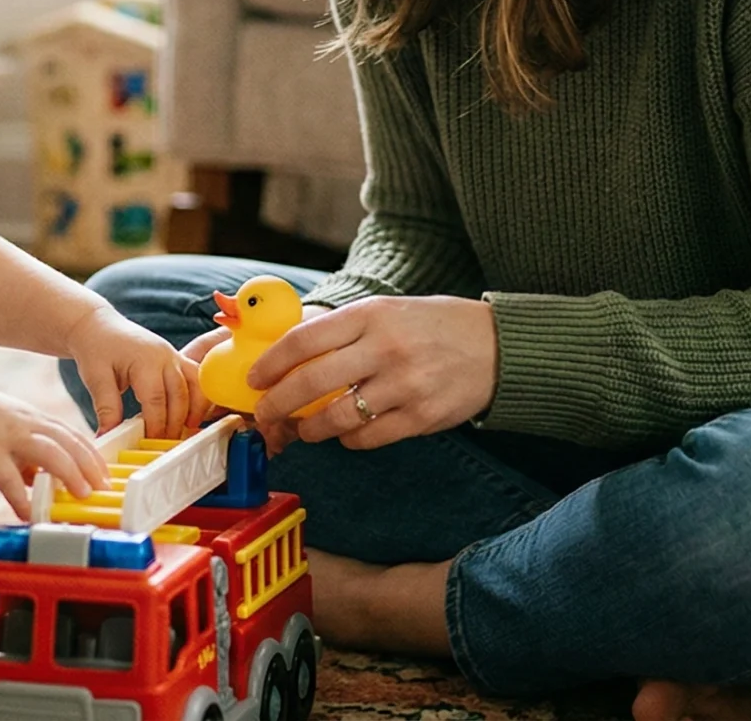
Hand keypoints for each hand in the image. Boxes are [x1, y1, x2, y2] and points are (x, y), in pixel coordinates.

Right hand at [0, 385, 109, 519]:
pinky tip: (29, 515)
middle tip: (104, 488)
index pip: (72, 435)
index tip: (106, 474)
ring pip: (48, 453)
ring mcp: (6, 437)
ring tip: (81, 495)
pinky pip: (8, 479)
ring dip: (69, 474)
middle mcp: (25, 425)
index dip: (92, 455)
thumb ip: (24, 452)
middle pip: (68, 442)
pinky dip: (22, 498)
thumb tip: (37, 480)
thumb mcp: (6, 428)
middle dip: (90, 465)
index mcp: (32, 419)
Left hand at [66, 305, 198, 436]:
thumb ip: (106, 408)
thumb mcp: (96, 378)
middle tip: (167, 444)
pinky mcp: (176, 358)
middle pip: (180, 396)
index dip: (156, 425)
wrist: (98, 326)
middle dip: (176, 423)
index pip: (157, 400)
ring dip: (195, 410)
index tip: (150, 443)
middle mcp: (165, 356)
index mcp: (145, 360)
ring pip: (196, 386)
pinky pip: (196, 378)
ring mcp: (174, 356)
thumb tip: (107, 436)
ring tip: (187, 430)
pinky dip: (199, 397)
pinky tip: (190, 415)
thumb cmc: (97, 349)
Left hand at [249, 296, 496, 453]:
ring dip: (311, 429)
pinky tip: (348, 433)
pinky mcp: (422, 417)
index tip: (254, 379)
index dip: (270, 363)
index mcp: (370, 314)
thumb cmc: (431, 326)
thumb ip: (341, 331)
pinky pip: (368, 437)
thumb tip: (285, 356)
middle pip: (311, 382)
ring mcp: (405, 384)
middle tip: (265, 413)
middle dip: (278, 403)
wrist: (496, 346)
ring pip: (336, 418)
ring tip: (305, 429)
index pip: (304, 339)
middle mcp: (385, 348)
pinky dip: (349, 440)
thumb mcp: (385, 311)